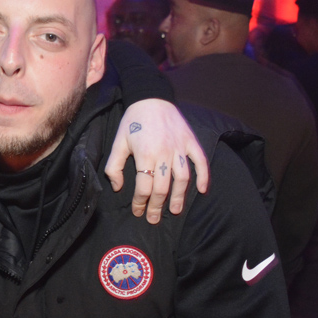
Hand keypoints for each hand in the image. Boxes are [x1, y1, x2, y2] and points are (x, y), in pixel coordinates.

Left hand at [105, 99, 210, 222]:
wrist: (151, 98)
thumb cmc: (132, 122)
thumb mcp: (117, 143)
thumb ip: (114, 166)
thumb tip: (118, 187)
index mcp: (145, 155)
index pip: (144, 187)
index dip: (140, 202)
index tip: (138, 211)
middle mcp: (164, 153)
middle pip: (163, 187)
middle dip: (157, 206)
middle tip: (154, 219)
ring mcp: (180, 148)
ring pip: (182, 179)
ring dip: (180, 197)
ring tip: (174, 211)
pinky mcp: (191, 142)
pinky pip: (200, 162)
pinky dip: (203, 176)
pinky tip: (202, 190)